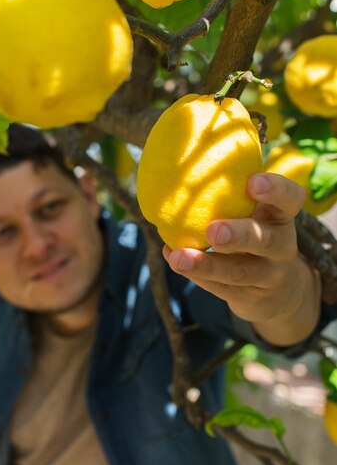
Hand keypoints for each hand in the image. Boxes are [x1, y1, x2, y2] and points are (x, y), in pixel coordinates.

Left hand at [163, 172, 320, 344]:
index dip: (275, 190)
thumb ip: (233, 194)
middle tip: (213, 230)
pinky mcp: (249, 298)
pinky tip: (173, 258)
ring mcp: (267, 276)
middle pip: (265, 241)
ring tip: (178, 257)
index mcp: (282, 217)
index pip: (290, 199)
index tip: (252, 182)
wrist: (277, 290)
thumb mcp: (256, 213)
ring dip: (206, 265)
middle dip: (239, 235)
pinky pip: (220, 288)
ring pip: (238, 272)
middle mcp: (281, 246)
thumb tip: (180, 166)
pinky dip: (195, 274)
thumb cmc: (255, 231)